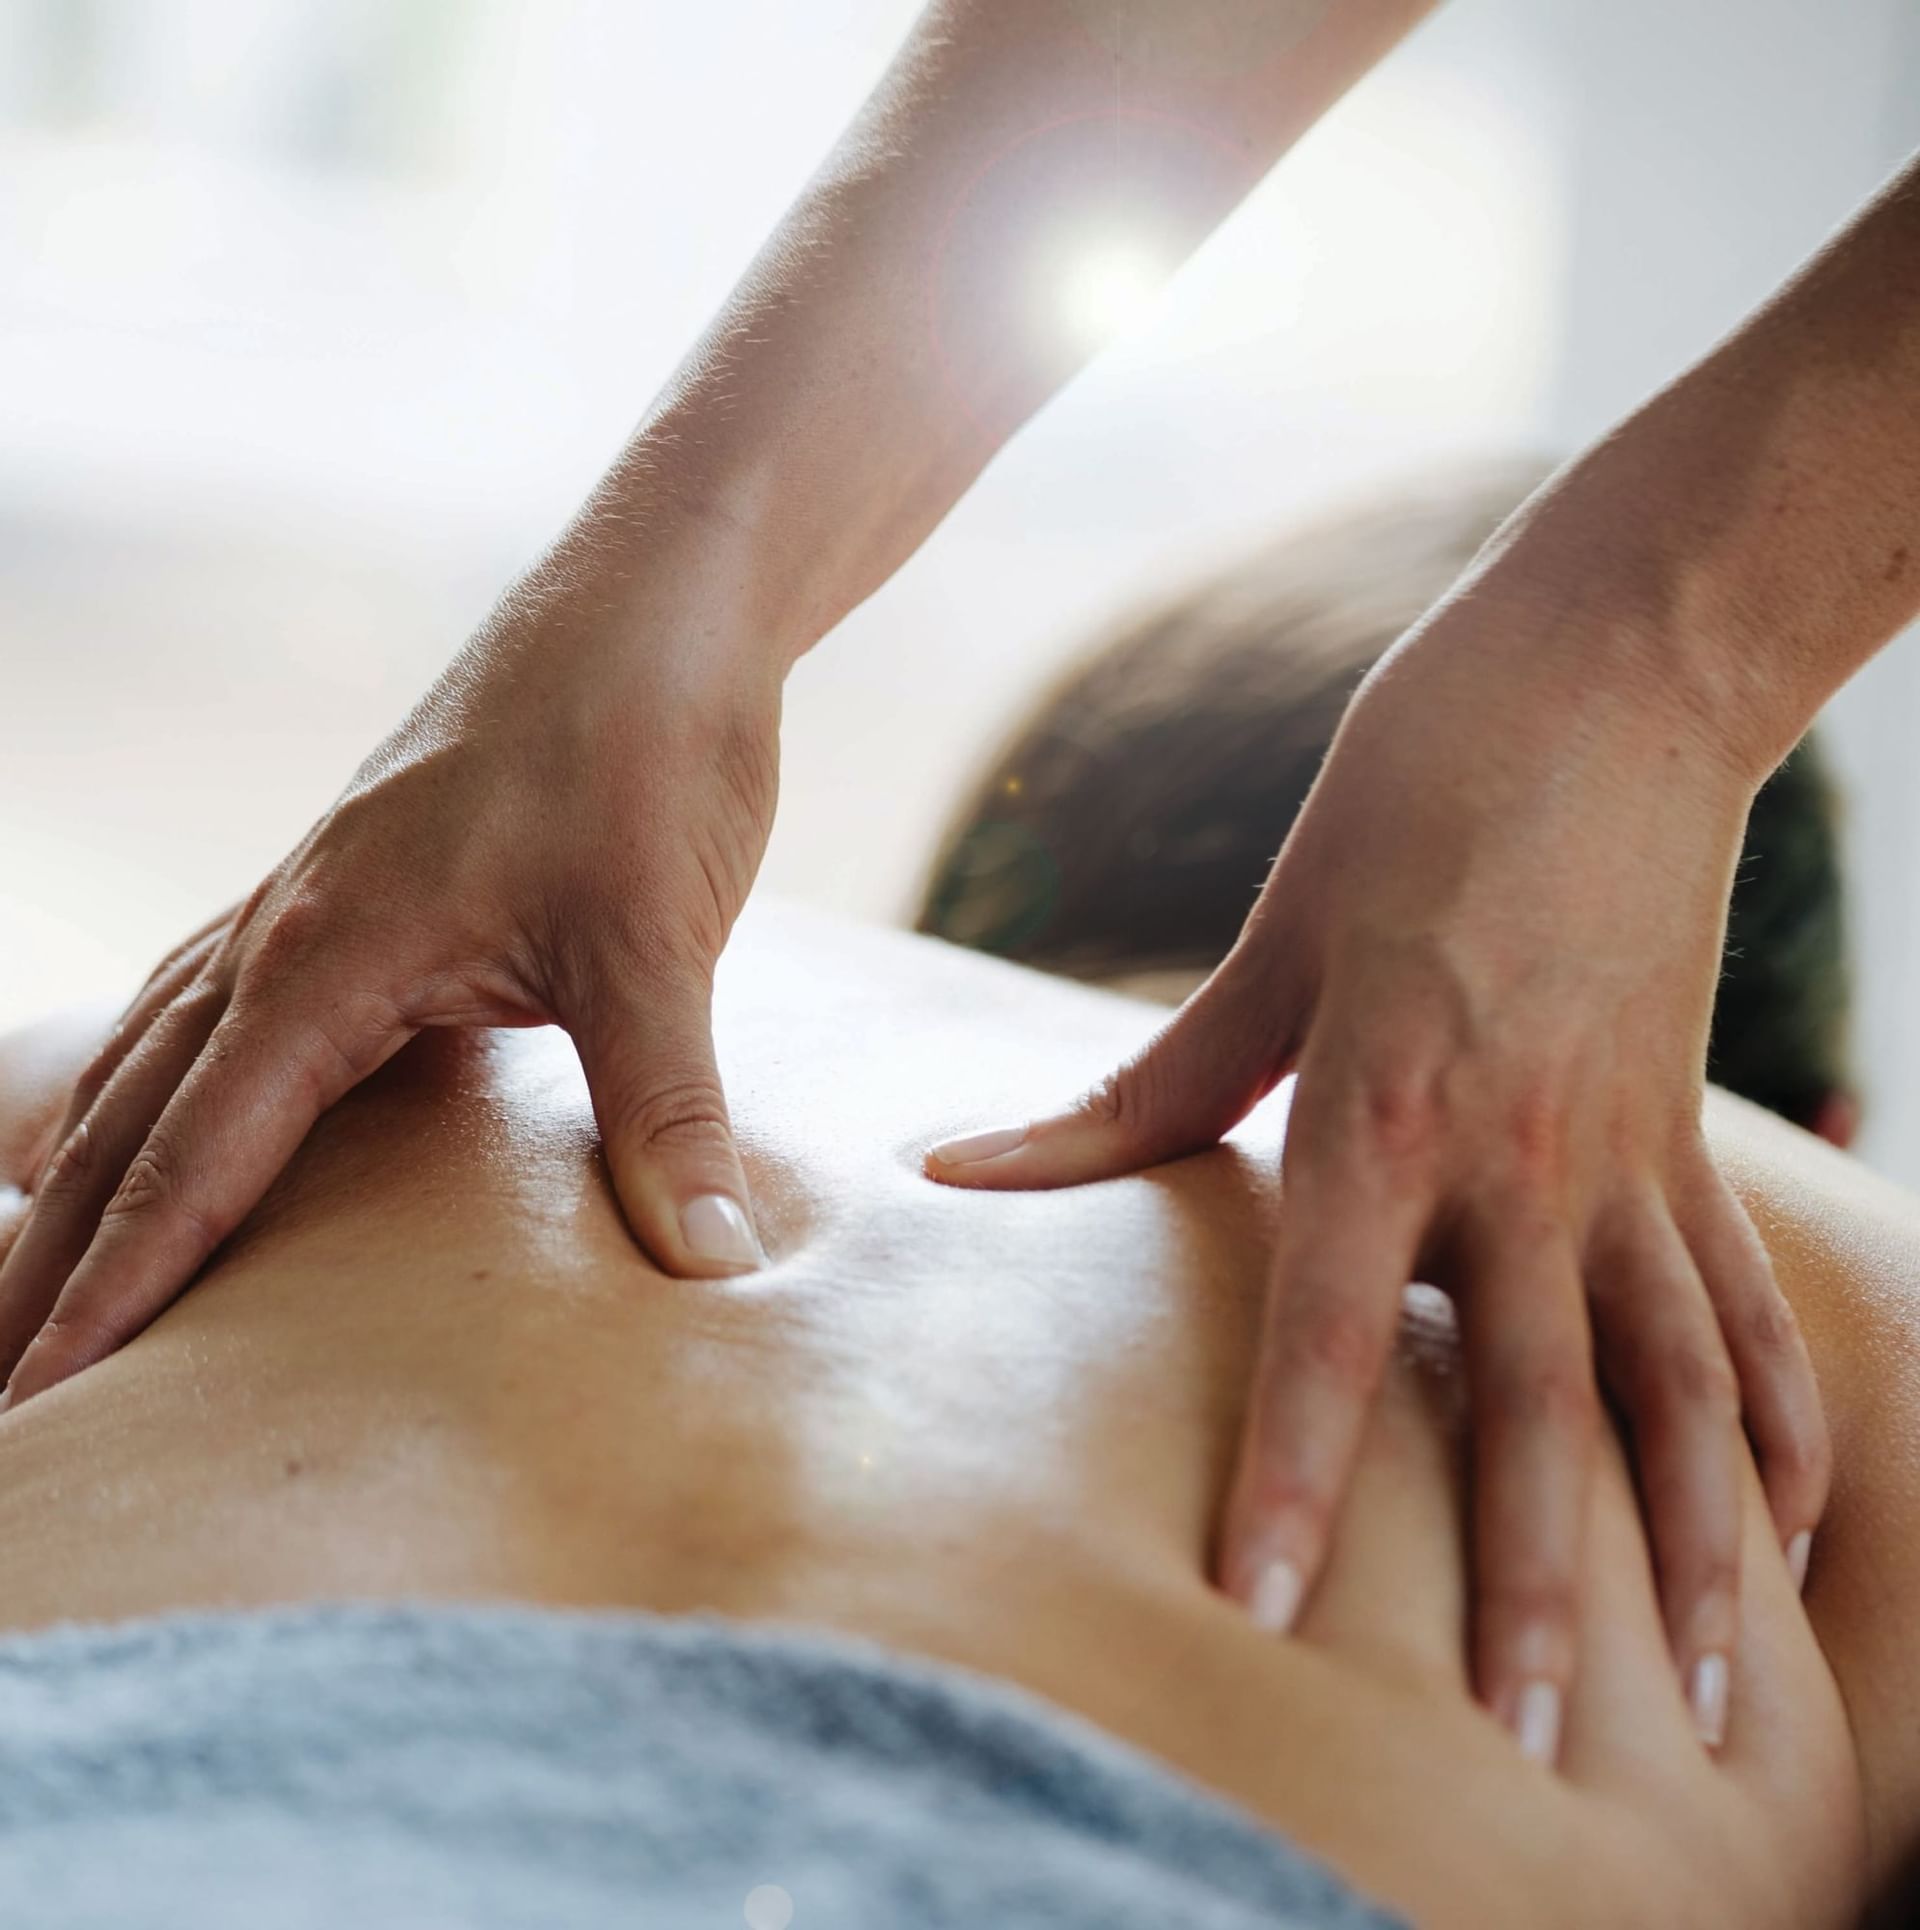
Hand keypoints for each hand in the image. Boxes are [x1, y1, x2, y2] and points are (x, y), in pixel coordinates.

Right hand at [0, 549, 783, 1408]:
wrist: (656, 606)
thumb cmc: (644, 753)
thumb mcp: (656, 947)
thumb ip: (666, 1114)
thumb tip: (713, 1263)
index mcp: (326, 956)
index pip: (192, 1161)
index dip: (115, 1294)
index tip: (42, 1404)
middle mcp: (286, 930)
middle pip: (130, 1121)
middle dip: (54, 1257)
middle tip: (5, 1394)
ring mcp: (311, 899)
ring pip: (154, 1056)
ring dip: (84, 1170)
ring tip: (28, 1273)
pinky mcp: (359, 884)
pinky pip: (212, 998)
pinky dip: (155, 1076)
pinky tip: (150, 1108)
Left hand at [927, 592, 1829, 1759]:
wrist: (1616, 670)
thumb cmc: (1420, 782)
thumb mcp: (1278, 933)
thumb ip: (1153, 1086)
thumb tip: (981, 1170)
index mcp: (1393, 1104)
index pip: (1337, 1329)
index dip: (1301, 1477)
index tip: (1270, 1611)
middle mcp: (1525, 1156)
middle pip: (1536, 1404)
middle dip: (1536, 1583)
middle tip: (1525, 1740)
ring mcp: (1628, 1154)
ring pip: (1676, 1387)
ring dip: (1692, 1549)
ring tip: (1697, 1702)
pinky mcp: (1691, 1134)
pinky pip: (1747, 1307)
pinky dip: (1781, 1423)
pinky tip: (1796, 1536)